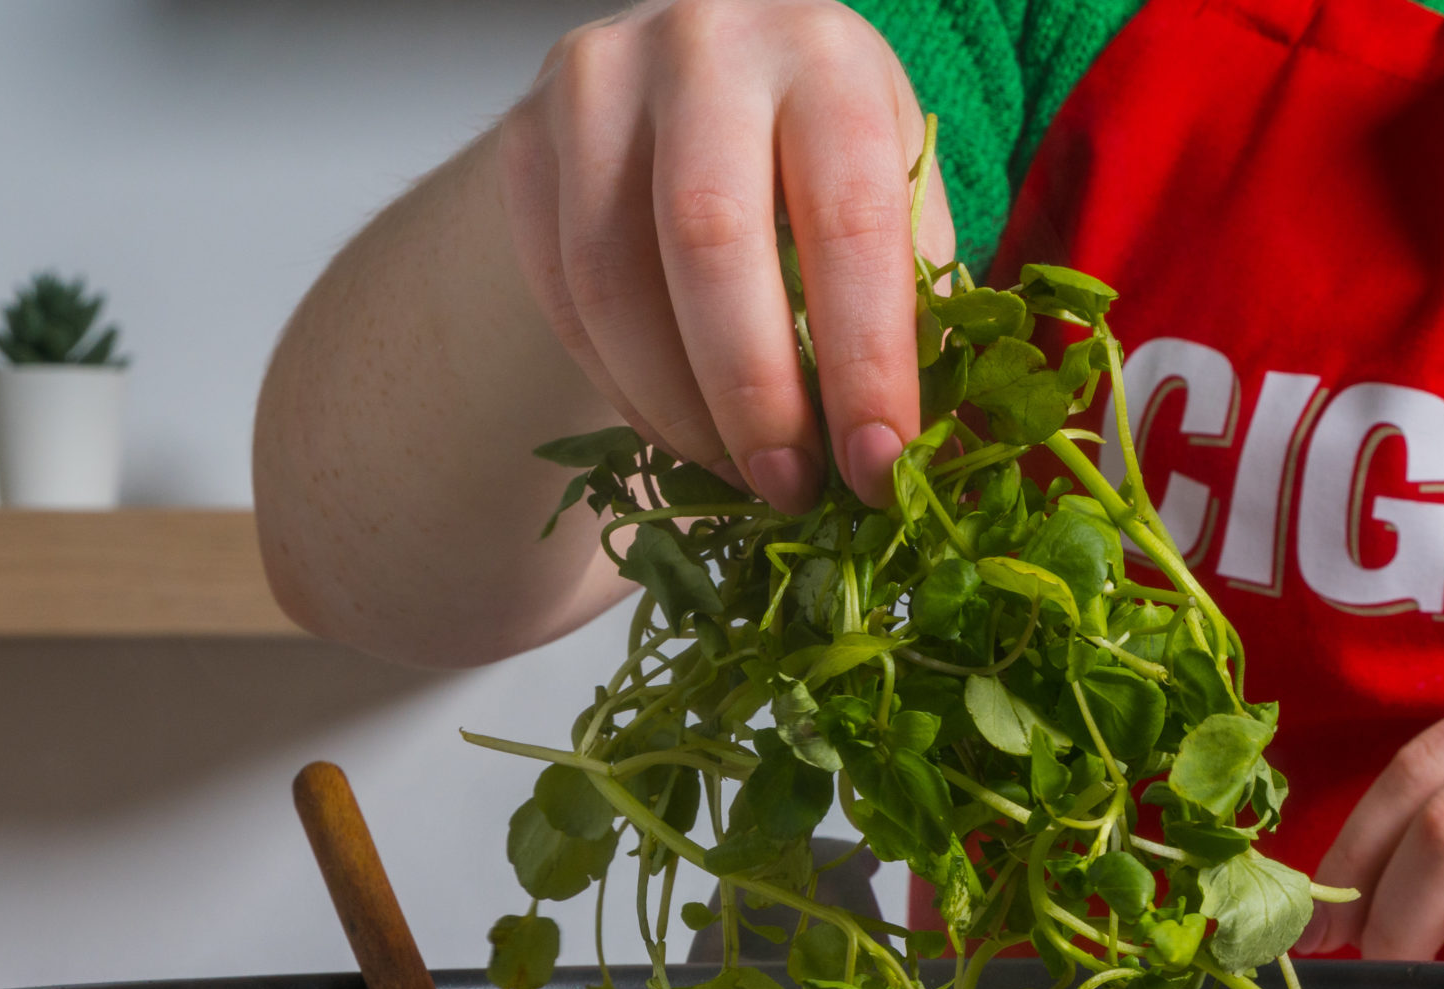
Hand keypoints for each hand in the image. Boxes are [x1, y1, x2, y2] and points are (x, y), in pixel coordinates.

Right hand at [498, 0, 951, 512]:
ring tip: (736, 471)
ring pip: (613, 280)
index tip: (877, 468)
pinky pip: (562, 296)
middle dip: (756, 394)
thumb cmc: (813, 152)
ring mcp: (596, 85)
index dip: (866, 363)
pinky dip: (622, 387)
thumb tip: (919, 456)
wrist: (693, 81)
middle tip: (790, 487)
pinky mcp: (524, 140)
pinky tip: (676, 427)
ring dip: (679, 406)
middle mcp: (705, 47)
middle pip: (712, 241)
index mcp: (825, 56)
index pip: (849, 221)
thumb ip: (907, 299)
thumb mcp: (889, 192)